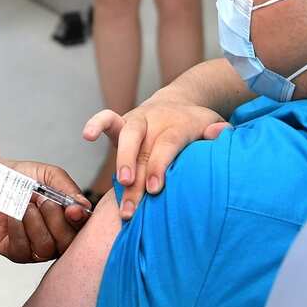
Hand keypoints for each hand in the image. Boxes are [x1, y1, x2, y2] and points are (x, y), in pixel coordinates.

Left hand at [0, 160, 90, 262]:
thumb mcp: (48, 175)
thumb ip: (67, 188)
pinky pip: (21, 250)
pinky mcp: (14, 252)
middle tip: (43, 200)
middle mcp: (54, 237)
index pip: (82, 228)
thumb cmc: (22, 178)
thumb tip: (83, 206)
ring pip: (45, 248)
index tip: (73, 209)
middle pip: (66, 243)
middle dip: (55, 219)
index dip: (79, 221)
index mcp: (66, 220)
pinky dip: (17, 228)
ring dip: (35, 223)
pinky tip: (13, 214)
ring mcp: (35, 248)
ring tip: (26, 204)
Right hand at [83, 95, 224, 220]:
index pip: (168, 144)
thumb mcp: (213, 126)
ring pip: (126, 135)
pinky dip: (96, 123)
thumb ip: (218, 132)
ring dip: (121, 159)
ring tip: (119, 184)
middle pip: (144, 145)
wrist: (180, 103)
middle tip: (132, 204)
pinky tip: (87, 135)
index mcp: (179, 124)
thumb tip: (220, 132)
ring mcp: (138, 120)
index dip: (160, 165)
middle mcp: (157, 120)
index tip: (155, 189)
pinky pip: (108, 118)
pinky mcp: (123, 121)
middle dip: (136, 174)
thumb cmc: (197, 126)